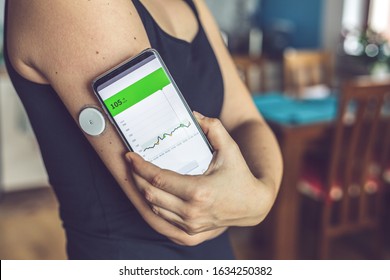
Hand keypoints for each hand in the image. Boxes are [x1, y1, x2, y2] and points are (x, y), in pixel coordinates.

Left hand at [126, 112, 273, 235]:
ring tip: (138, 175)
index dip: (140, 167)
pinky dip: (153, 204)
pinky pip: (162, 219)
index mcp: (198, 191)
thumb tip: (193, 114)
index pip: (158, 178)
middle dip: (136, 177)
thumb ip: (214, 127)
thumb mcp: (230, 148)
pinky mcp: (190, 233)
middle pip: (150, 194)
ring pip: (154, 208)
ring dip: (142, 191)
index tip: (130, 156)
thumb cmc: (240, 175)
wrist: (253, 205)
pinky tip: (151, 192)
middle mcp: (191, 212)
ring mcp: (190, 225)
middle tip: (131, 163)